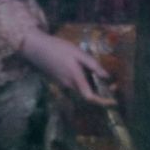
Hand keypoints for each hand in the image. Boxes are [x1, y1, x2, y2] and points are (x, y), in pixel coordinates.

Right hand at [0, 0, 116, 104]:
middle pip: (88, 97)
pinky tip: (91, 76)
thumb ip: (93, 65)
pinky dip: (86, 85)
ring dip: (94, 90)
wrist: (36, 48)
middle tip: (113, 87)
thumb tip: (107, 77)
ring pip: (82, 92)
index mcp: (74, 78)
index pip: (90, 97)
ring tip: (105, 82)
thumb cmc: (58, 47)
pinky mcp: (60, 81)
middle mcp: (69, 85)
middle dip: (102, 95)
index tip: (114, 101)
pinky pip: (76, 87)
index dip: (103, 102)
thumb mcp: (78, 52)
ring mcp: (63, 85)